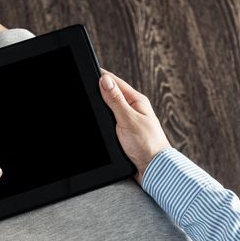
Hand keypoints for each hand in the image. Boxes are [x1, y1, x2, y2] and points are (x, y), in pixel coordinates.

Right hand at [98, 69, 170, 183]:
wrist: (153, 168)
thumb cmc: (147, 144)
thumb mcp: (128, 119)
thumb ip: (115, 100)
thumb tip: (105, 80)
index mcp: (137, 101)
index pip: (116, 83)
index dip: (102, 77)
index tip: (90, 71)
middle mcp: (133, 109)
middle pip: (112, 94)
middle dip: (100, 90)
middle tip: (86, 84)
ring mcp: (129, 121)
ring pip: (110, 108)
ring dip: (102, 105)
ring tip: (90, 97)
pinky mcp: (125, 133)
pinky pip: (111, 121)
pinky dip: (104, 118)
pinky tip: (98, 119)